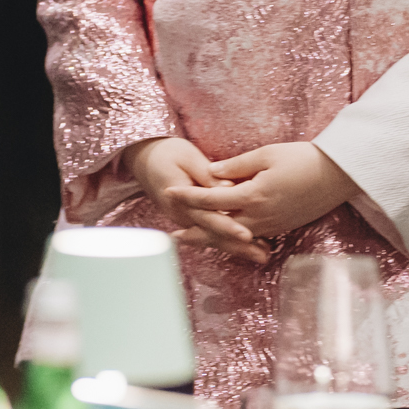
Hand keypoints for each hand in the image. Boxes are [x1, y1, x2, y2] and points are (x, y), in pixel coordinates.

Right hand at [127, 136, 266, 262]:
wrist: (145, 159)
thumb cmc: (167, 153)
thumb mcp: (187, 157)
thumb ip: (207, 174)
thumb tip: (229, 188)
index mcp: (180, 199)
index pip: (207, 217)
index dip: (228, 227)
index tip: (248, 236)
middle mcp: (182, 215)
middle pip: (213, 234)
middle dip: (238, 246)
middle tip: (263, 254)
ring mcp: (186, 220)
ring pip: (213, 237)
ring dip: (237, 248)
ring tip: (263, 255)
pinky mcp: (191, 219)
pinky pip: (211, 232)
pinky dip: (229, 241)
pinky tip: (249, 246)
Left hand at [169, 143, 356, 243]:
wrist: (339, 175)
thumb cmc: (303, 158)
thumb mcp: (266, 154)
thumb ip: (236, 165)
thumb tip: (211, 172)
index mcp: (253, 196)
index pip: (211, 199)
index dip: (188, 197)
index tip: (169, 193)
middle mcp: (260, 216)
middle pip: (219, 228)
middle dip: (195, 232)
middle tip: (173, 236)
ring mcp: (272, 225)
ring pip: (235, 236)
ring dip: (213, 238)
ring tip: (194, 240)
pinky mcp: (282, 227)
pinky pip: (252, 236)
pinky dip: (235, 238)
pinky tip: (226, 237)